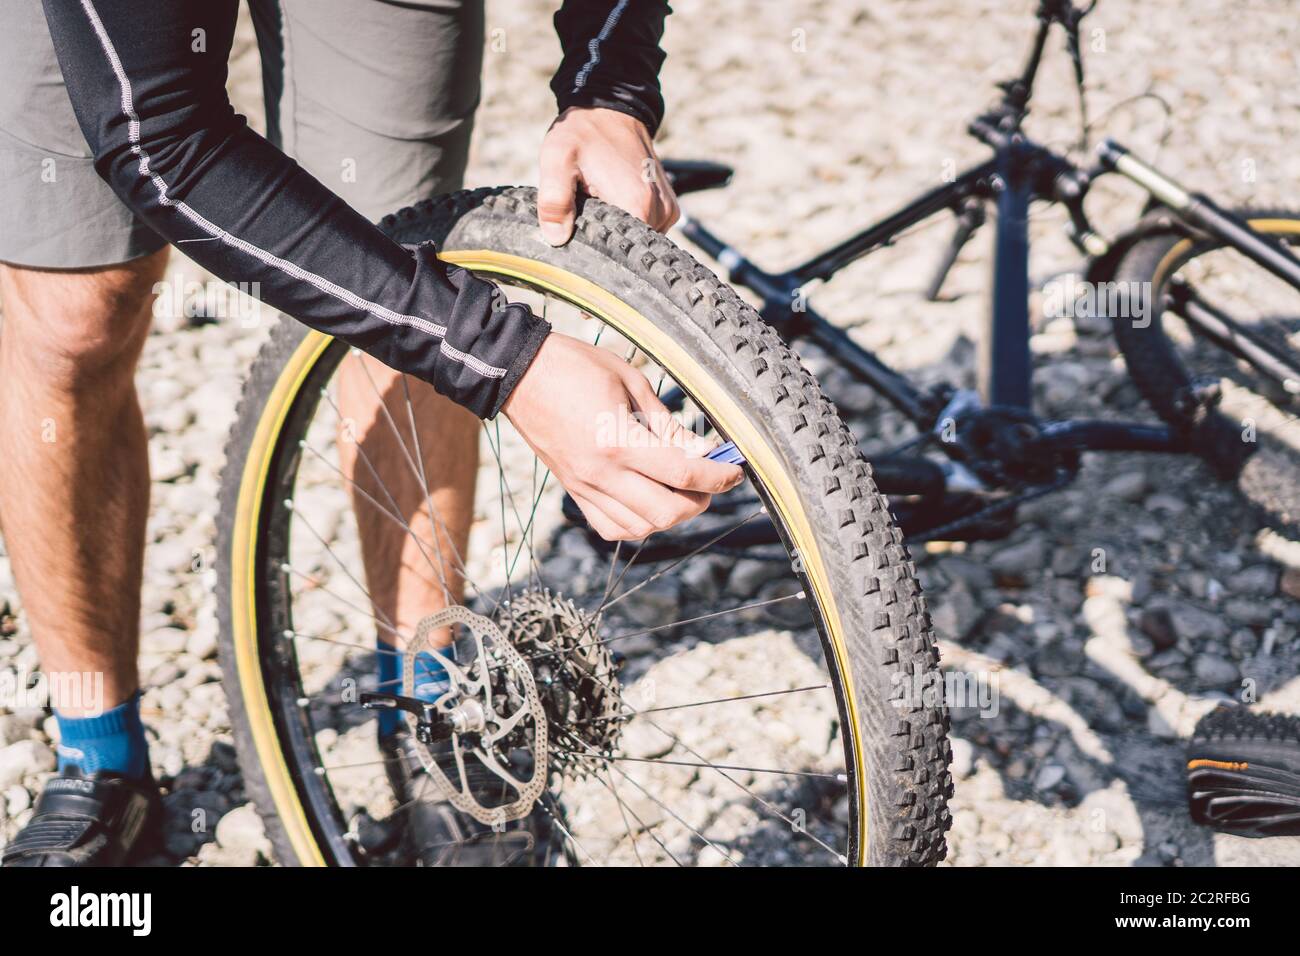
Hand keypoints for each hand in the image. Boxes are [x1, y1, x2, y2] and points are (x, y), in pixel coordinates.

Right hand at [502, 333, 742, 539]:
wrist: (519, 374)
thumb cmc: (575, 367)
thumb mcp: (631, 382)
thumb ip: (667, 424)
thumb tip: (701, 450)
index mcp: (619, 440)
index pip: (683, 473)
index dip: (718, 477)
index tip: (735, 472)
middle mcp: (602, 473)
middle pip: (667, 512)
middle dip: (700, 501)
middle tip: (710, 482)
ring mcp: (585, 487)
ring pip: (641, 527)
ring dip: (670, 515)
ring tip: (681, 491)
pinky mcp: (574, 491)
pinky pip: (611, 527)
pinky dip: (638, 523)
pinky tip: (648, 501)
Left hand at [537, 107, 678, 245]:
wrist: (609, 108)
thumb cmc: (583, 133)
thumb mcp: (557, 160)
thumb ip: (554, 201)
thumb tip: (556, 238)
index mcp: (637, 204)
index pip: (619, 252)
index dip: (596, 248)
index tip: (580, 230)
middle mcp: (660, 211)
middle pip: (629, 246)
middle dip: (605, 237)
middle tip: (586, 210)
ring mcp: (668, 210)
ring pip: (639, 239)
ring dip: (617, 228)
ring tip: (600, 202)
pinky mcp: (668, 207)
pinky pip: (648, 228)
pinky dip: (629, 222)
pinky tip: (614, 202)